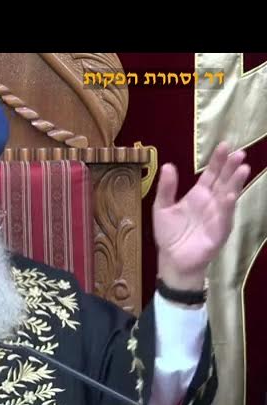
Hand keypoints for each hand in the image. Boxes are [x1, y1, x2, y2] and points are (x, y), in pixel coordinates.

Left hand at [153, 142, 250, 289]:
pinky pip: (225, 217)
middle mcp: (211, 202)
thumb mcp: (161, 207)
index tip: (224, 145)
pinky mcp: (219, 231)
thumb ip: (166, 188)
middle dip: (231, 167)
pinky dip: (228, 207)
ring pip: (229, 195)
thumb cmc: (169, 233)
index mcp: (198, 195)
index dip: (217, 160)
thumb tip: (168, 165)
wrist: (172, 259)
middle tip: (239, 152)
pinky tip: (231, 196)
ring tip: (242, 167)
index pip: (211, 174)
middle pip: (224, 181)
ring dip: (236, 183)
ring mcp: (218, 216)